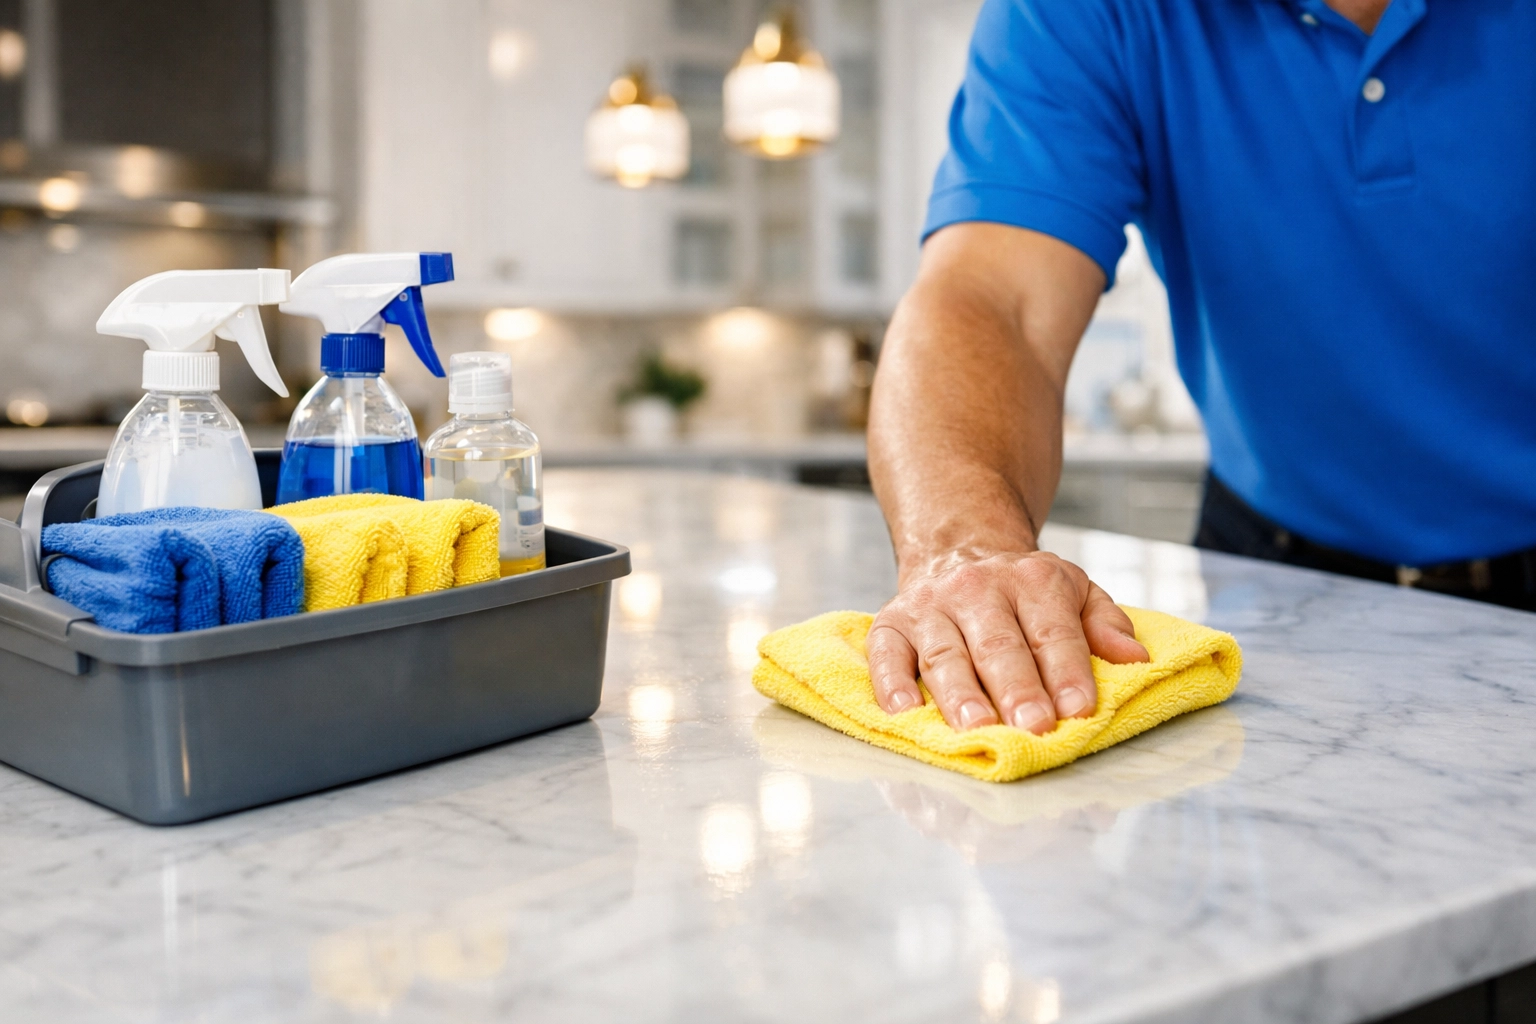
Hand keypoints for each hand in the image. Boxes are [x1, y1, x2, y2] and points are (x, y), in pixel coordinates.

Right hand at [867, 551, 1148, 732]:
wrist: (955, 550)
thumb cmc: (1022, 591)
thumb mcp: (1074, 590)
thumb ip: (1104, 624)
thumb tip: (1133, 657)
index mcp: (1032, 581)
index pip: (1053, 630)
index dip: (1066, 671)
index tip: (1079, 710)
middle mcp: (977, 589)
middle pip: (998, 645)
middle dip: (1017, 688)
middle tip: (1033, 725)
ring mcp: (929, 607)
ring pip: (945, 654)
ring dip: (960, 695)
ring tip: (977, 728)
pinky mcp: (891, 625)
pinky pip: (887, 655)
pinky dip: (891, 684)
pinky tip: (904, 712)